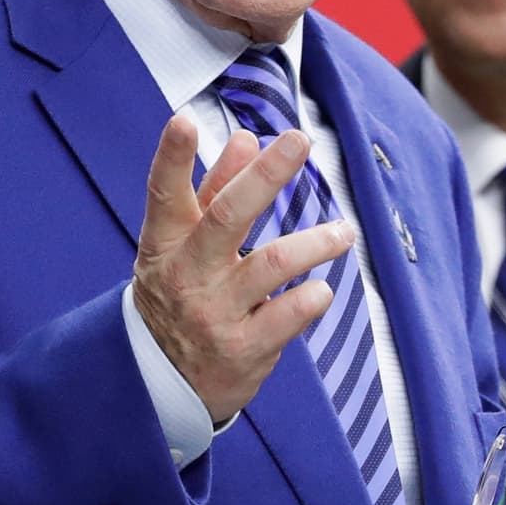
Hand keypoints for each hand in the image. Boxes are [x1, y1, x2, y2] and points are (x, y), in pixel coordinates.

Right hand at [132, 115, 354, 422]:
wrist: (162, 384)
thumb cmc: (179, 296)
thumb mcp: (181, 247)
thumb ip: (213, 192)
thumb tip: (247, 141)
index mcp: (166, 244)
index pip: (163, 196)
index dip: (171, 158)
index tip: (184, 120)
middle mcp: (187, 275)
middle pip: (227, 217)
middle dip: (266, 175)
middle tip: (299, 141)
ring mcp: (214, 314)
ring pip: (273, 264)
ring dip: (316, 242)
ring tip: (343, 233)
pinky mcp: (243, 349)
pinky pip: (289, 315)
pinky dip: (313, 297)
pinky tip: (321, 290)